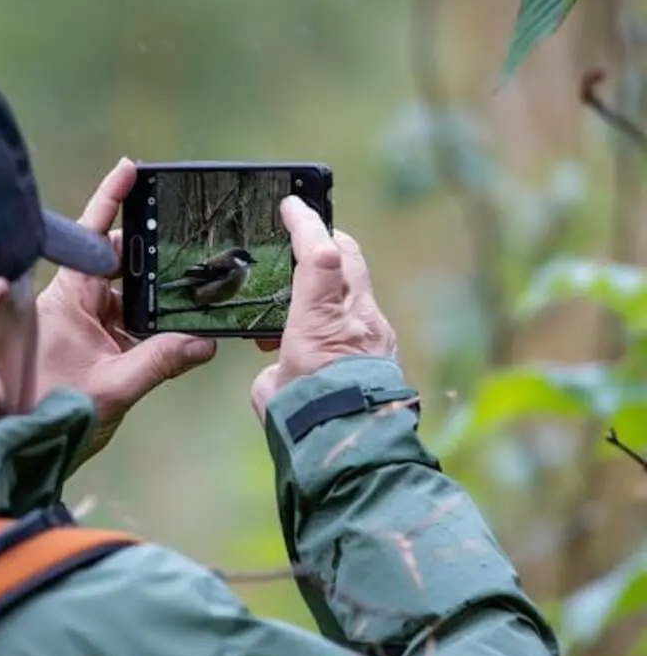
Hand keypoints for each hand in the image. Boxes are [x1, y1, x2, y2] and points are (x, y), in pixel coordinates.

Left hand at [36, 157, 217, 460]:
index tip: (131, 169)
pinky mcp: (94, 347)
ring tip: (196, 293)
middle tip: (190, 247)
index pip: (92, 239)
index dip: (111, 202)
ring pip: (128, 297)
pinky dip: (154, 328)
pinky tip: (182, 334)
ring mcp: (84, 325)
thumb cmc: (45, 413)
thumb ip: (159, 363)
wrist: (21, 447)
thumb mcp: (111, 389)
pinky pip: (129, 326)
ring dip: (158, 298)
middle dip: (153, 255)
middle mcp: (74, 304)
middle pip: (119, 264)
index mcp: (68, 299)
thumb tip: (204, 343)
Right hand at [250, 197, 396, 422]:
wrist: (354, 451)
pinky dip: (341, 314)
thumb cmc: (305, 421)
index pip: (320, 254)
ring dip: (332, 281)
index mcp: (322, 322)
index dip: (305, 223)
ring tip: (301, 302)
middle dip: (325, 239)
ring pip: (357, 286)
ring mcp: (377, 333)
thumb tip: (278, 369)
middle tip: (302, 238)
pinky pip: (362, 316)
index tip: (291, 204)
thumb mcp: (270, 388)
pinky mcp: (386, 351)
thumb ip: (272, 368)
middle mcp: (357, 319)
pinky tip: (321, 336)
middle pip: (348, 256)